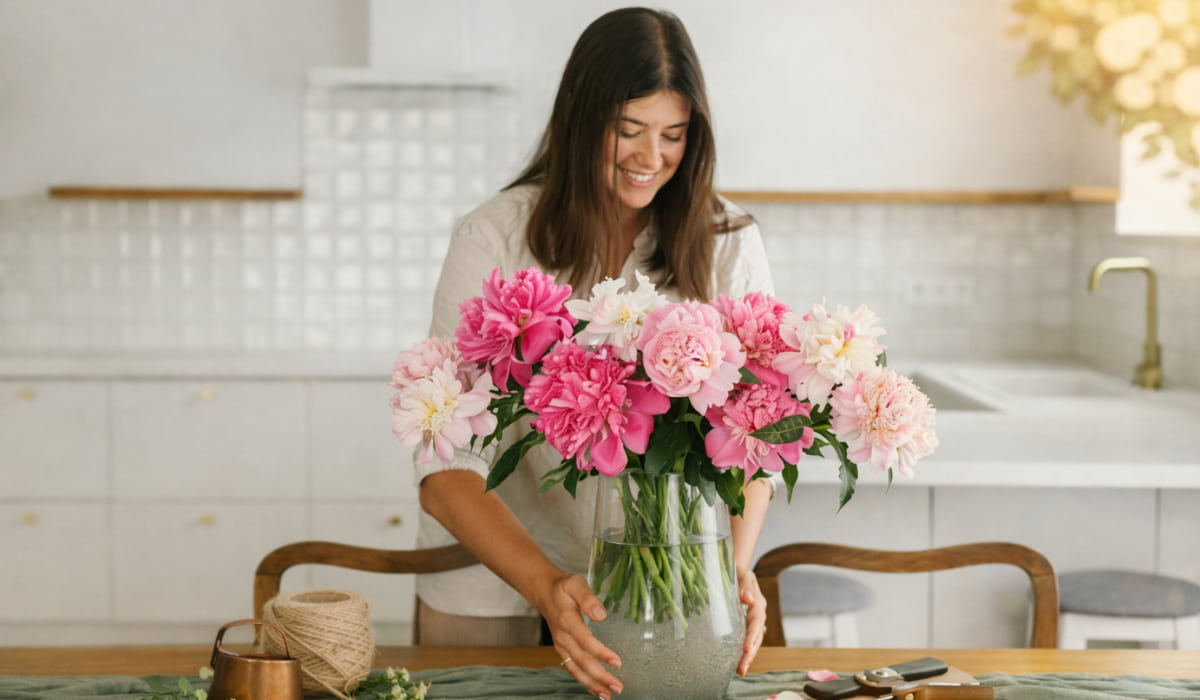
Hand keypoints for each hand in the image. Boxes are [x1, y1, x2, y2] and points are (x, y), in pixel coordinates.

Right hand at [541, 573, 623, 699]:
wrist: (545, 594)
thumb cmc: (564, 588)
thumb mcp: (575, 584)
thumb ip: (588, 598)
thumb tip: (602, 614)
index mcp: (566, 620)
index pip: (584, 640)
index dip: (600, 652)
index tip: (617, 662)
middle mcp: (562, 637)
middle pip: (581, 660)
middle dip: (599, 676)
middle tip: (617, 686)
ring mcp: (562, 646)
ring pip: (576, 669)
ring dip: (592, 684)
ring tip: (609, 694)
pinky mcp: (563, 651)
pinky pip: (573, 670)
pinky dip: (585, 682)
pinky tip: (598, 691)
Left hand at [737, 567, 766, 675]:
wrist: (737, 570)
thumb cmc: (739, 571)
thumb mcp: (743, 574)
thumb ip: (746, 585)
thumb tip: (748, 600)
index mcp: (758, 604)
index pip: (756, 622)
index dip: (752, 636)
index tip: (746, 648)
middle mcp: (757, 615)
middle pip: (756, 637)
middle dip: (750, 654)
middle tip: (741, 669)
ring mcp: (751, 621)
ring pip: (752, 642)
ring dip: (747, 657)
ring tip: (740, 671)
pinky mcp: (744, 624)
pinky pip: (745, 640)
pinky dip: (742, 652)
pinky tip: (736, 663)